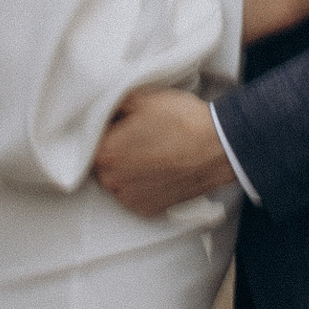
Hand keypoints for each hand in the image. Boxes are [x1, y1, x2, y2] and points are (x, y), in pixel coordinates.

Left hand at [93, 89, 228, 214]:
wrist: (218, 148)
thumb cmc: (182, 121)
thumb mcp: (142, 98)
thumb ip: (113, 103)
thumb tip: (101, 107)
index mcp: (104, 152)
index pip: (91, 138)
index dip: (107, 128)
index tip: (121, 123)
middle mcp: (111, 181)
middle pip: (102, 161)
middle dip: (116, 149)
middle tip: (140, 136)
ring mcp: (128, 198)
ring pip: (118, 179)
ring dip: (128, 169)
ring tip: (153, 153)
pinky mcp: (146, 210)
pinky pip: (134, 194)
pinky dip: (142, 184)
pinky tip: (160, 169)